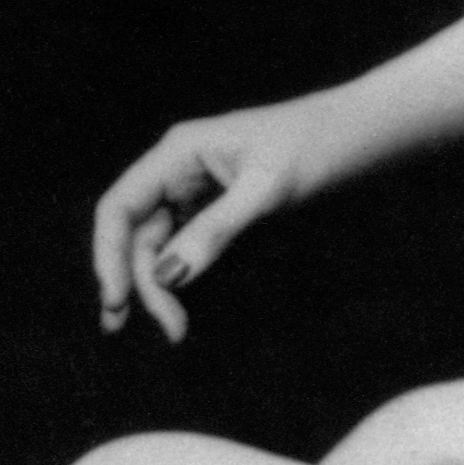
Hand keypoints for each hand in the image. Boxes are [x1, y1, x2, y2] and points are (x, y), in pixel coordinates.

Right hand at [91, 99, 321, 341]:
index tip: (117, 302)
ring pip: (157, 245)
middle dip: (140, 283)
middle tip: (168, 330)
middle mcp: (176, 170)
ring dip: (159, 287)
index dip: (108, 256)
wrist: (355, 134)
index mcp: (177, 152)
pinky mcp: (213, 208)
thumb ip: (216, 230)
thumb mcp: (265, 190)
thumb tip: (169, 276)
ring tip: (175, 330)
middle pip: (136, 233)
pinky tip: (179, 304)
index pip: (119, 207)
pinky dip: (178, 276)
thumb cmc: (313, 147)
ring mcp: (193, 190)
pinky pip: (181, 245)